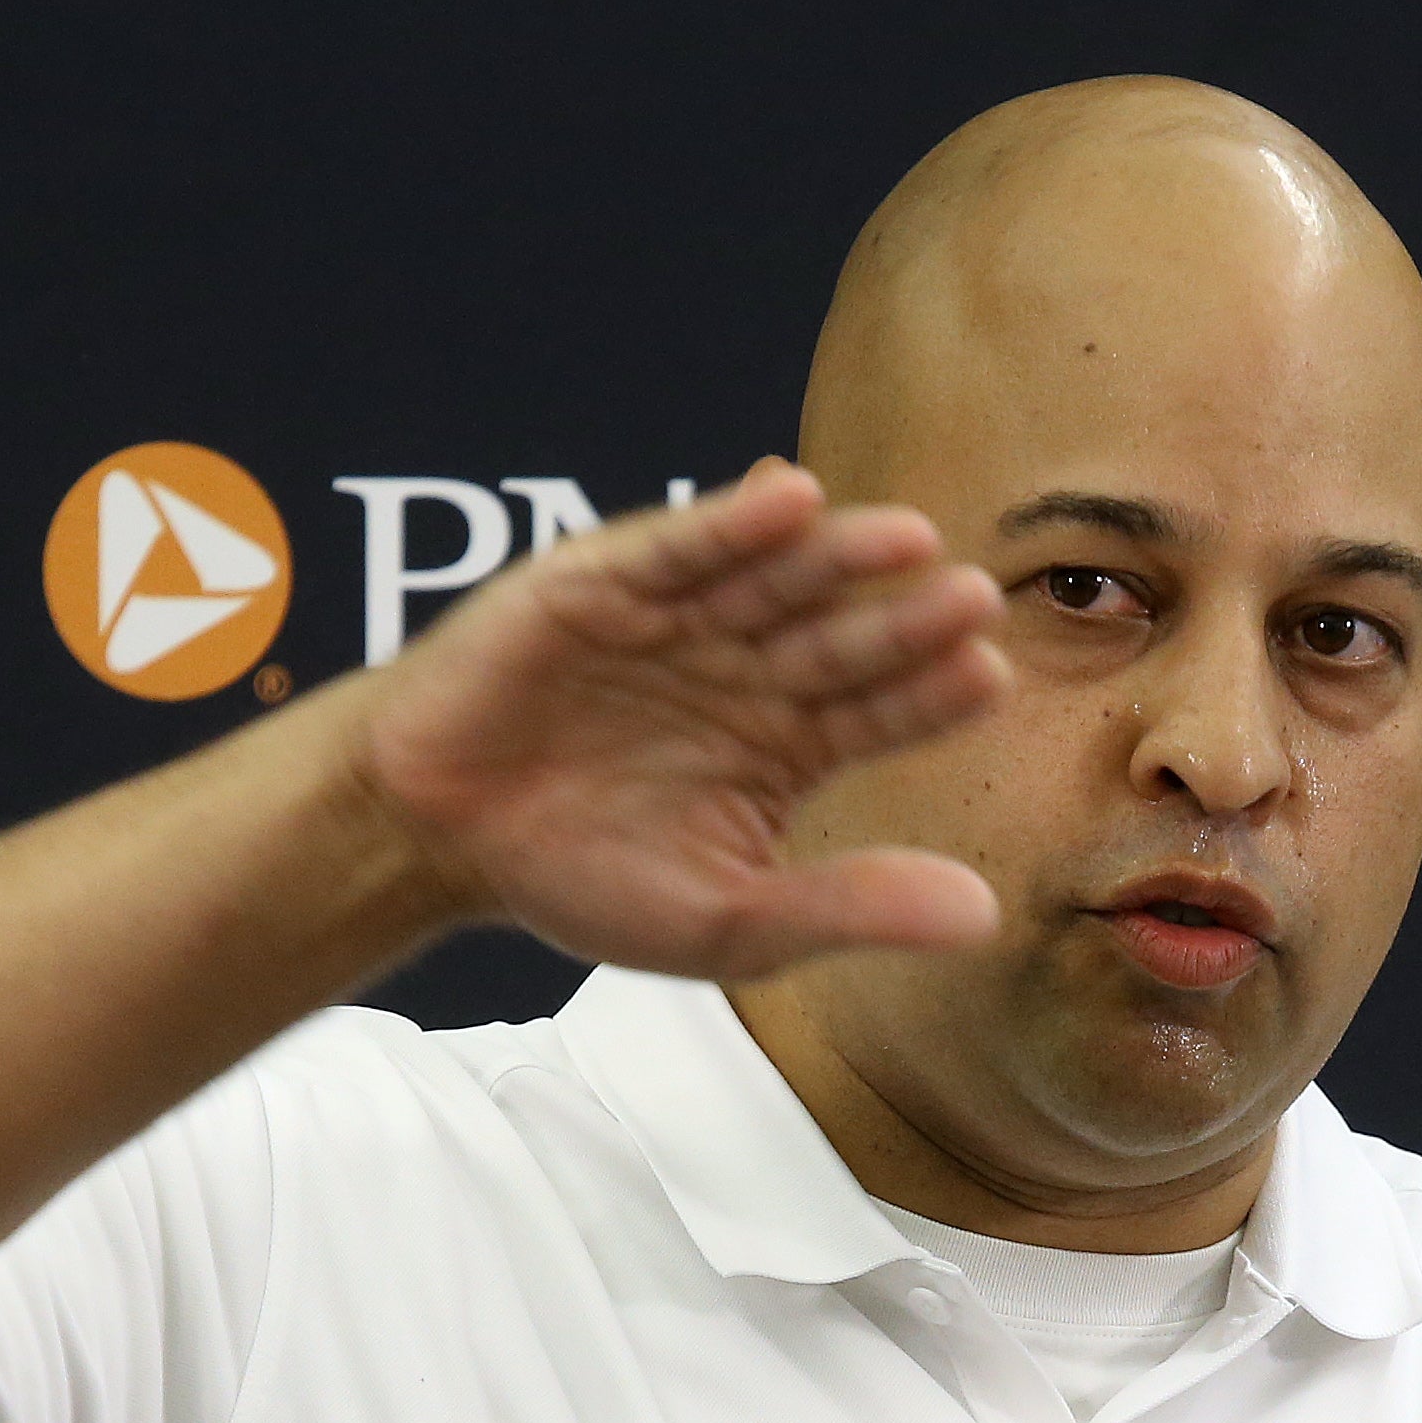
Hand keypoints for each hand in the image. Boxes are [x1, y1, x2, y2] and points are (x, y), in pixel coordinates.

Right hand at [355, 458, 1011, 980]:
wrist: (433, 838)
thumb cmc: (578, 879)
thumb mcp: (730, 921)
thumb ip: (849, 907)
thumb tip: (985, 915)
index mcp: (789, 747)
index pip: (880, 714)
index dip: (929, 695)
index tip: (989, 678)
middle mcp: (749, 673)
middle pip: (843, 639)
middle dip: (903, 619)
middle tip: (972, 599)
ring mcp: (682, 621)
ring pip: (776, 582)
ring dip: (838, 557)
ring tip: (906, 540)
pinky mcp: (606, 581)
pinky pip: (679, 547)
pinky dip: (730, 523)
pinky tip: (792, 501)